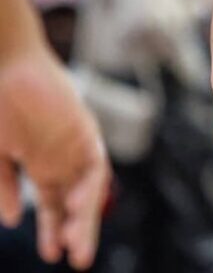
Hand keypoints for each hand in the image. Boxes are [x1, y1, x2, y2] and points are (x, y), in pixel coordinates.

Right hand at [0, 48, 109, 269]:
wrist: (7, 68)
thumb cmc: (0, 106)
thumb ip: (6, 184)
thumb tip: (14, 219)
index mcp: (43, 164)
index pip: (56, 204)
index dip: (54, 229)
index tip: (52, 256)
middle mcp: (64, 158)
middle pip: (76, 201)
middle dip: (76, 231)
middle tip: (76, 261)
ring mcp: (76, 145)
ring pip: (89, 188)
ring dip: (86, 216)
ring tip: (79, 244)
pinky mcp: (85, 131)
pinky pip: (94, 165)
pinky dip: (88, 186)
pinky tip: (76, 207)